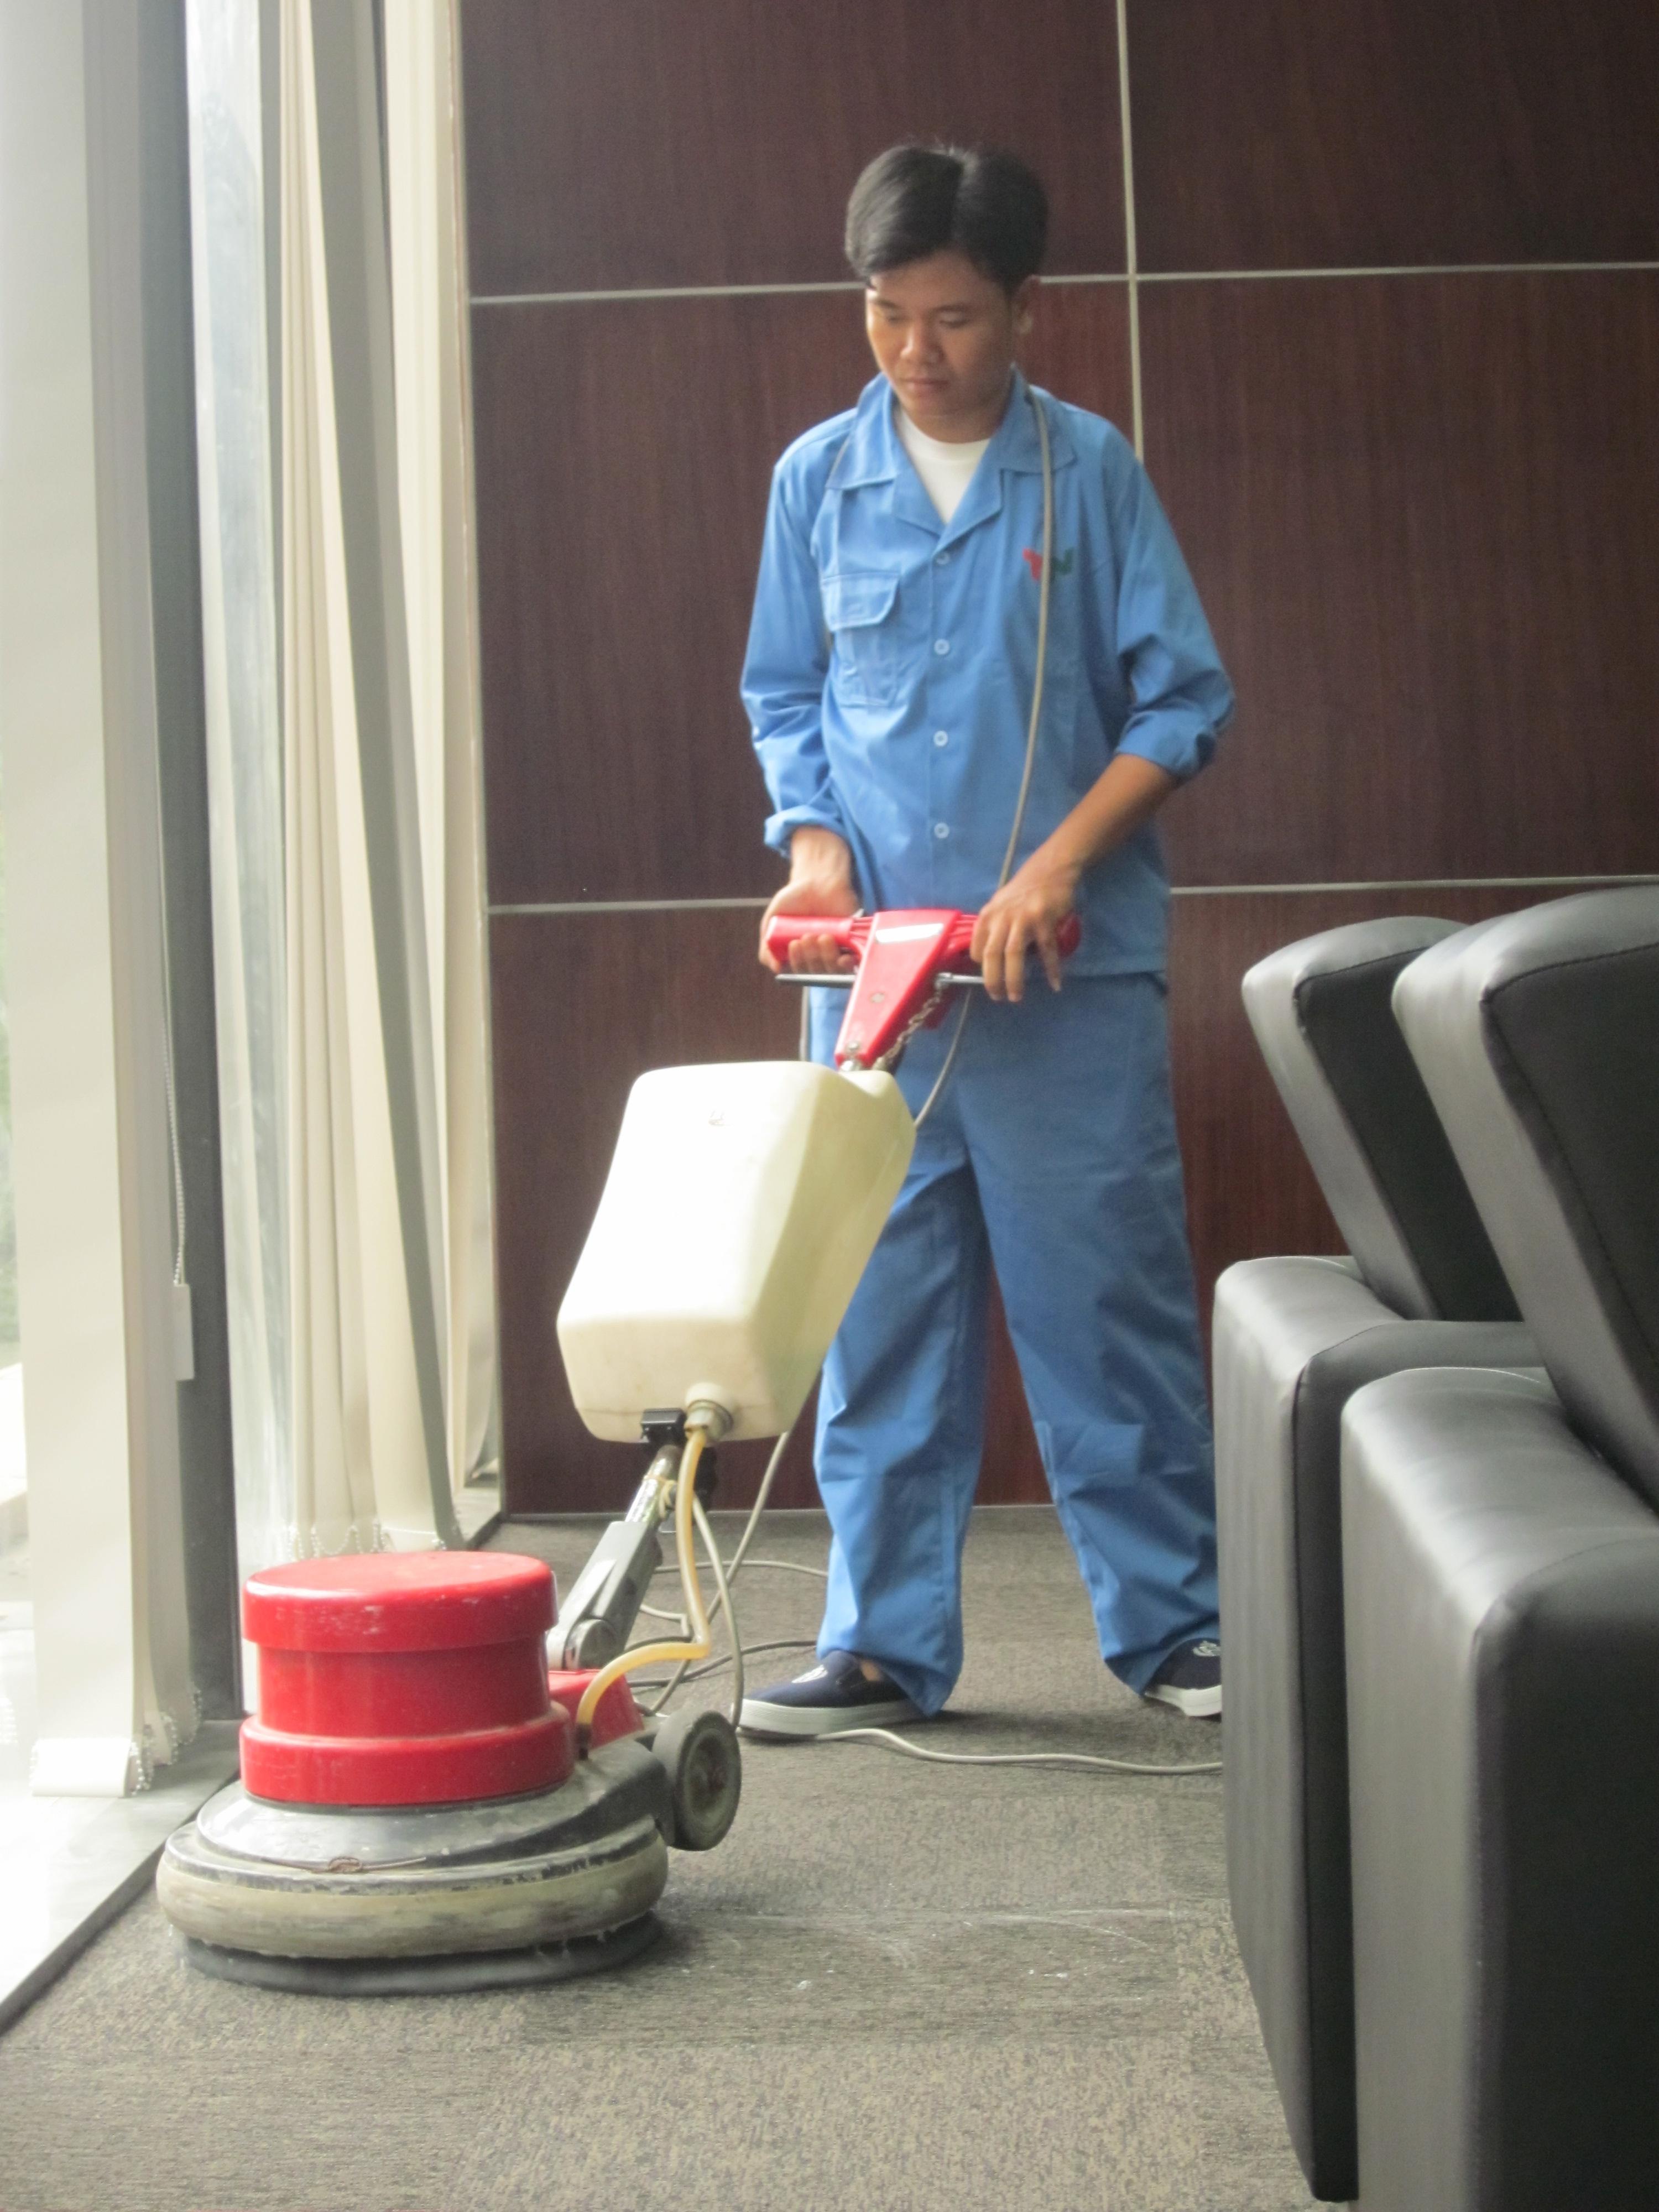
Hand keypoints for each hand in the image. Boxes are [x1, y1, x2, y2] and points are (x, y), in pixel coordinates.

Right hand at [759, 829, 860, 972]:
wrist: (818, 878)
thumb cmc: (795, 898)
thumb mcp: (772, 919)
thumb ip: (767, 944)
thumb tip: (775, 968)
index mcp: (800, 952)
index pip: (800, 970)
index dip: (797, 962)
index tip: (794, 944)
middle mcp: (818, 954)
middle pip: (816, 971)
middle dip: (810, 957)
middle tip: (806, 937)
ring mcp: (836, 949)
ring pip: (833, 969)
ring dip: (826, 957)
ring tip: (823, 936)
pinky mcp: (853, 942)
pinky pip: (852, 963)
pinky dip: (847, 964)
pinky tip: (844, 958)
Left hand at [970, 850, 1080, 1001]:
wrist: (1050, 868)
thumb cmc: (1024, 890)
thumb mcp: (1000, 905)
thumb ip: (994, 926)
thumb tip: (991, 954)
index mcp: (988, 916)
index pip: (977, 949)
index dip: (982, 968)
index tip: (990, 980)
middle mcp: (1001, 917)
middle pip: (992, 955)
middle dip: (993, 980)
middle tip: (998, 997)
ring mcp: (1022, 918)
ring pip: (1013, 954)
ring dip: (1014, 979)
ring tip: (1016, 996)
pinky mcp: (1044, 919)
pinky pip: (1046, 950)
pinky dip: (1051, 969)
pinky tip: (1054, 983)